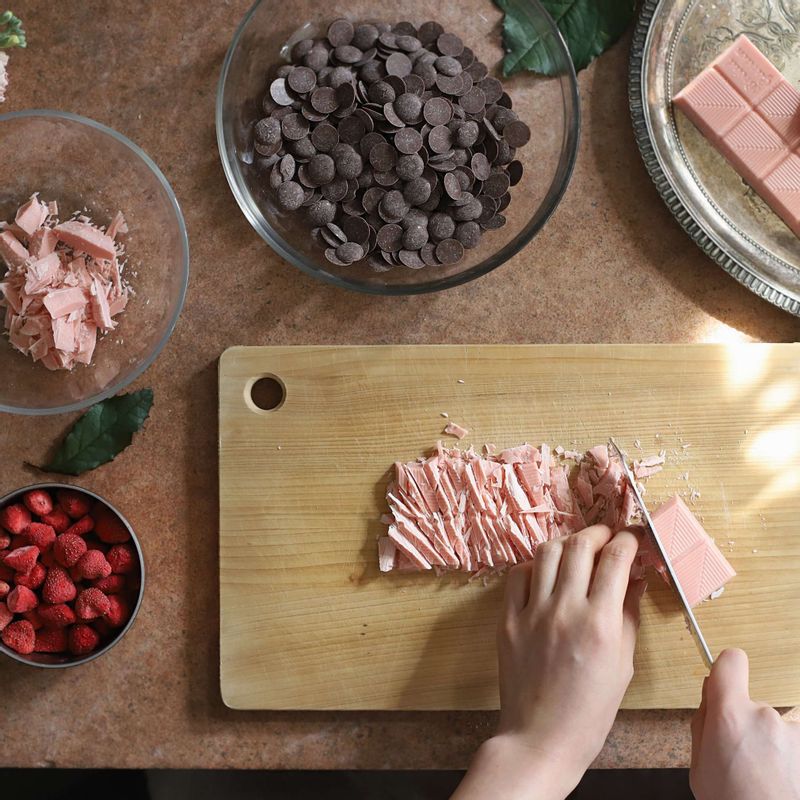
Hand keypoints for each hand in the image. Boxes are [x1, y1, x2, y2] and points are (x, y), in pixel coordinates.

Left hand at [453, 525, 644, 799]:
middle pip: (579, 545)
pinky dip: (534, 566)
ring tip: (577, 552)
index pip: (615, 558)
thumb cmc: (590, 710)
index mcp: (599, 623)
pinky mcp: (507, 619)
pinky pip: (517, 575)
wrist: (541, 737)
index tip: (633, 539)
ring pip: (546, 552)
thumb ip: (628, 614)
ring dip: (566, 544)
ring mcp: (531, 612)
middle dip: (598, 533)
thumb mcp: (623, 664)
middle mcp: (564, 610)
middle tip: (607, 539)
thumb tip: (635, 578)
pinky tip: (546, 576)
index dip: (628, 540)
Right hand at [690, 648, 799, 799]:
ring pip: (777, 727)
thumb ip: (702, 722)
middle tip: (743, 759)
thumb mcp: (699, 765)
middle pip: (753, 705)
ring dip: (772, 745)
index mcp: (729, 715)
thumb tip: (709, 693)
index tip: (726, 678)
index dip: (726, 669)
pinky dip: (790, 758)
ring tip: (766, 777)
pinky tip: (783, 780)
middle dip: (748, 726)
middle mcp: (765, 716)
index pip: (731, 662)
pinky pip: (794, 743)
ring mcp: (793, 732)